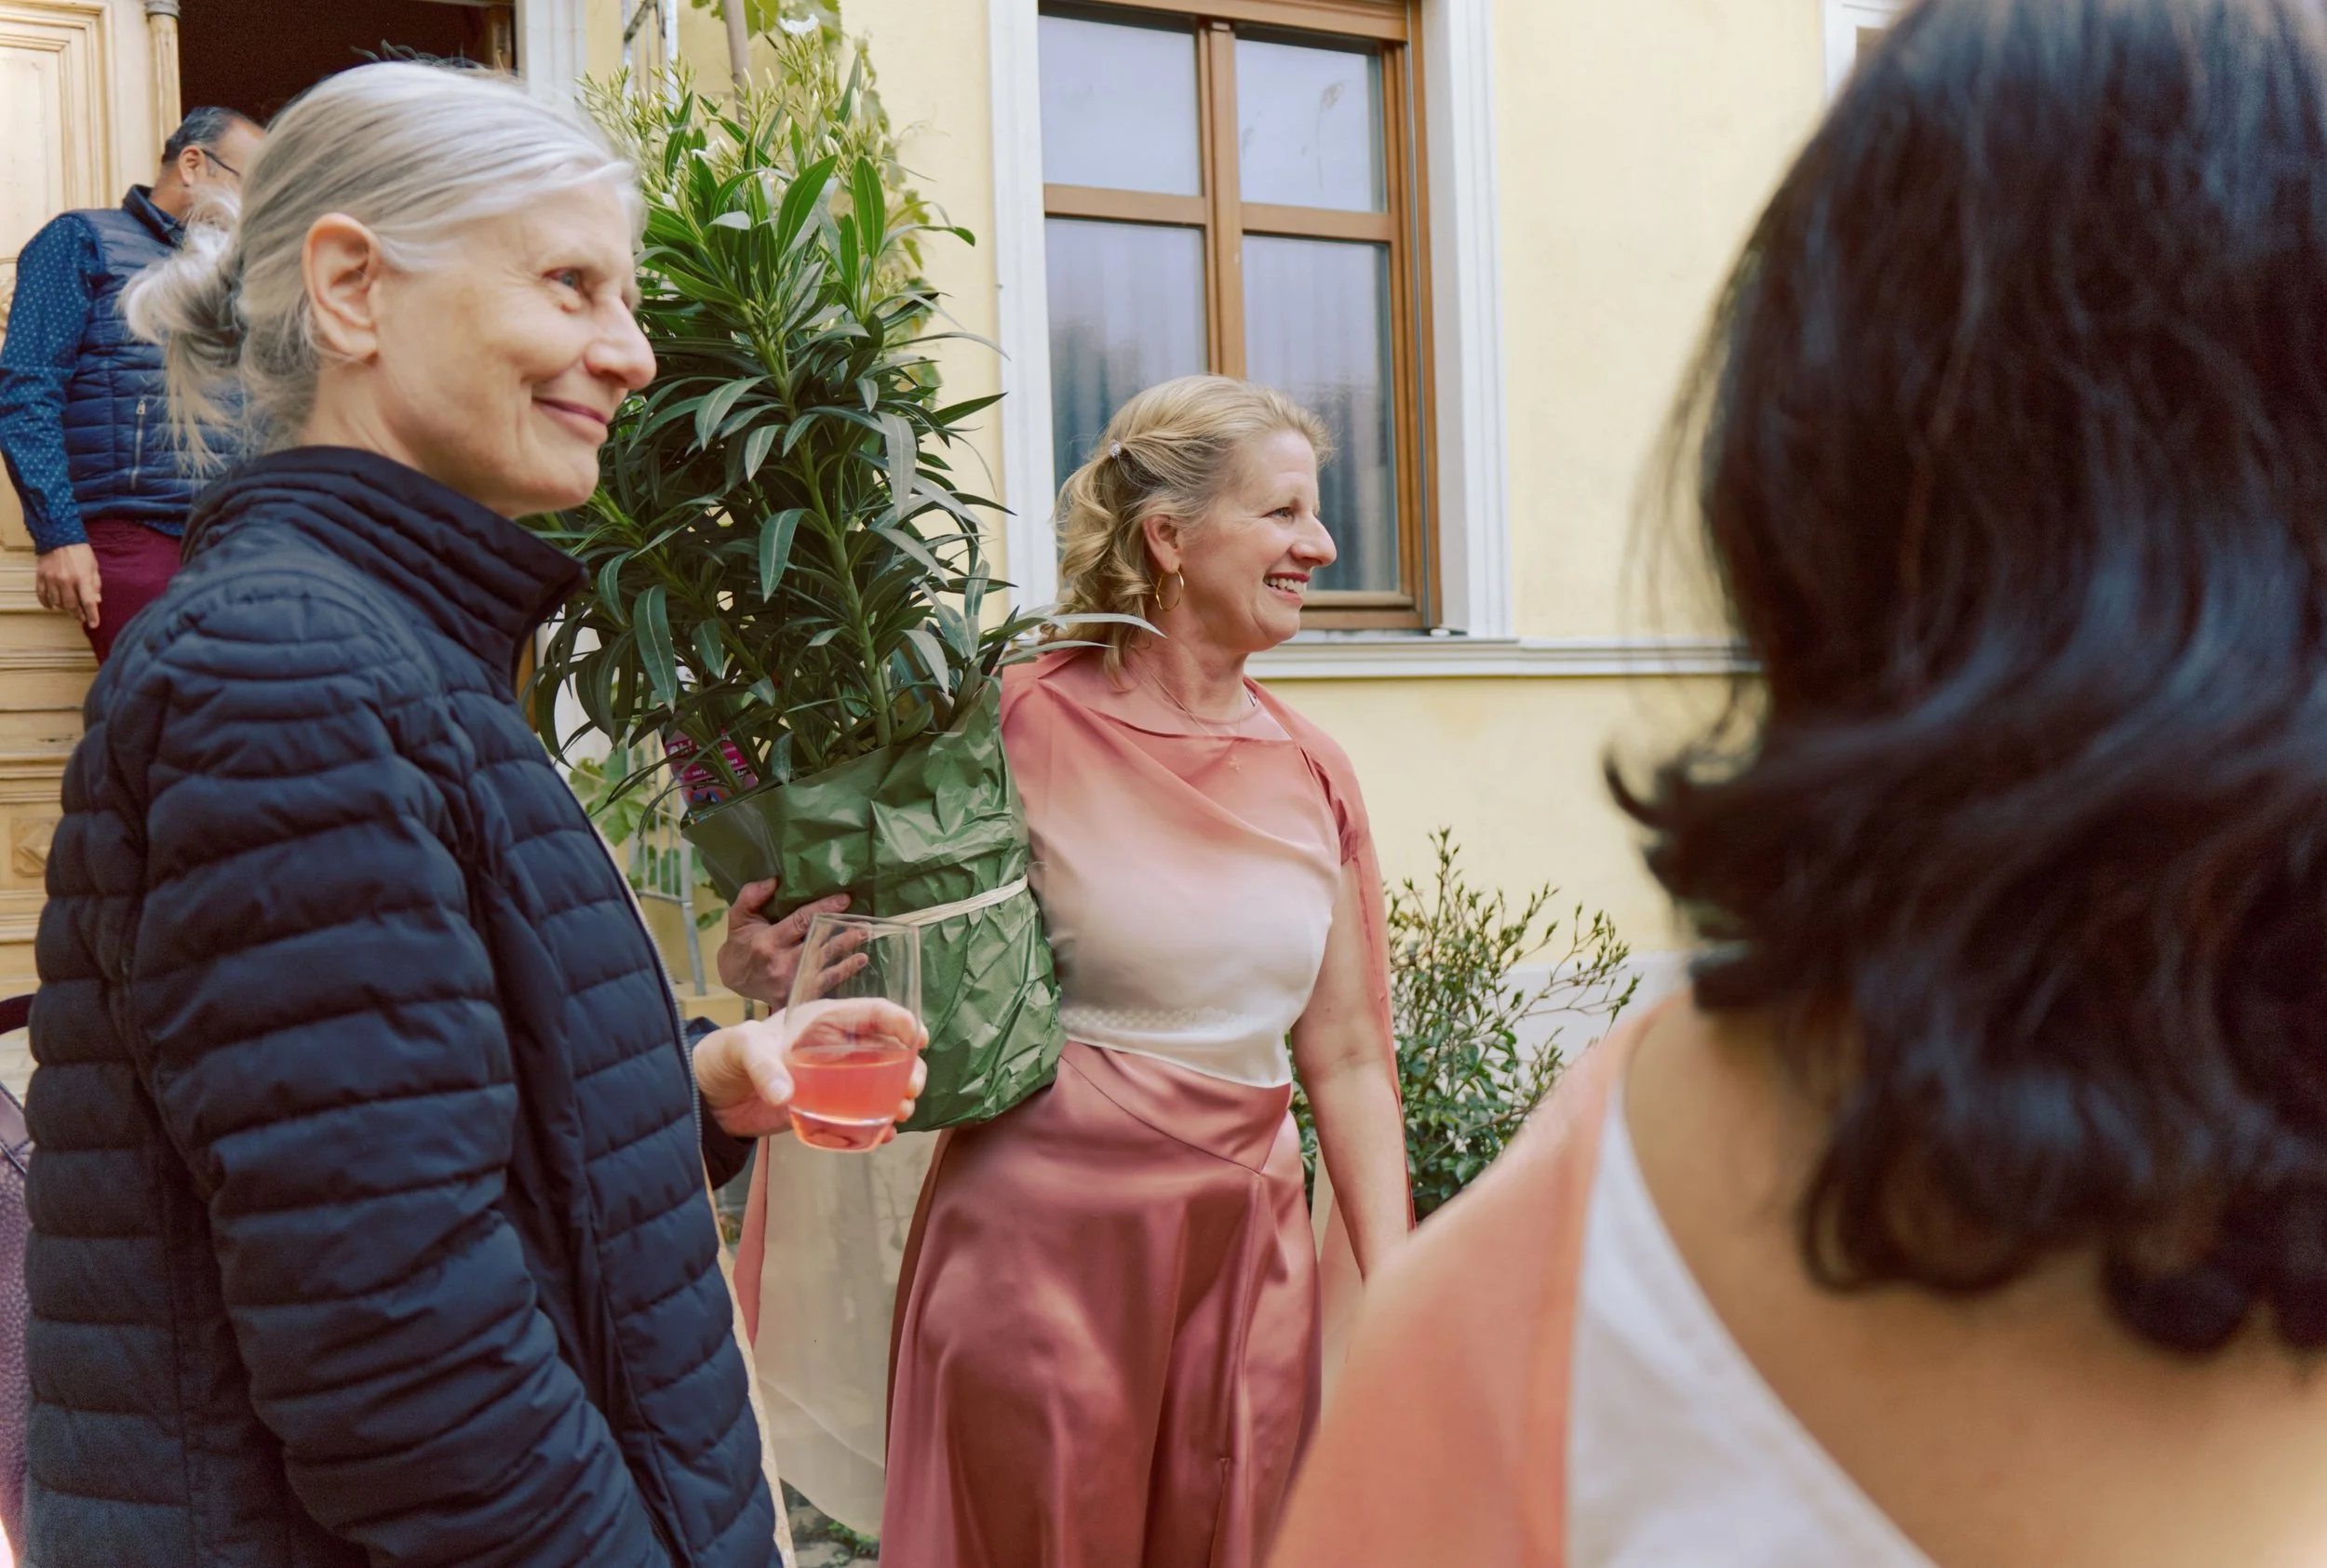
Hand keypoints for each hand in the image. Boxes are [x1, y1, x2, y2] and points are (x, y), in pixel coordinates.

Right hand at [34, 544, 100, 629]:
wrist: (59, 537)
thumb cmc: (80, 552)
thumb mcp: (93, 567)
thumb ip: (95, 584)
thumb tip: (97, 601)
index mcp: (82, 578)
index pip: (88, 602)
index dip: (92, 615)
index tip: (94, 625)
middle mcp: (66, 580)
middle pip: (71, 605)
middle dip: (77, 614)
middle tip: (81, 618)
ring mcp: (51, 579)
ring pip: (56, 602)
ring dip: (63, 608)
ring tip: (69, 609)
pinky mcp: (41, 576)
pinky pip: (41, 594)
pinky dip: (46, 603)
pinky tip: (51, 606)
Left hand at [693, 1001, 928, 1140]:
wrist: (709, 1096)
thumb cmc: (726, 1055)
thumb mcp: (743, 1049)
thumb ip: (763, 1067)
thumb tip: (785, 1097)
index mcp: (822, 1021)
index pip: (871, 1013)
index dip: (900, 1020)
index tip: (918, 1037)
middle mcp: (836, 1048)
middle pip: (887, 1051)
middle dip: (909, 1067)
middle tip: (912, 1087)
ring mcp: (833, 1081)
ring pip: (880, 1084)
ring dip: (898, 1096)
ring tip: (902, 1112)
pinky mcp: (825, 1109)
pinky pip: (860, 1115)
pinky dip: (877, 1125)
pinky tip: (885, 1135)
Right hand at [716, 878, 851, 1004]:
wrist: (734, 977)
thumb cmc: (740, 942)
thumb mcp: (738, 916)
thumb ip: (752, 895)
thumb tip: (774, 880)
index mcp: (768, 942)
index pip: (800, 923)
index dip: (823, 910)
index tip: (844, 899)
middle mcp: (780, 964)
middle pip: (817, 948)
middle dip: (842, 936)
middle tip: (864, 925)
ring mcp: (789, 983)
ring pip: (824, 967)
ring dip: (847, 954)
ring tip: (865, 939)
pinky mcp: (795, 996)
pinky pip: (823, 985)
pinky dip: (843, 973)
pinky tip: (859, 961)